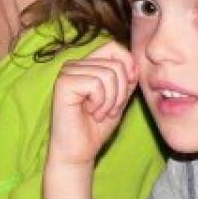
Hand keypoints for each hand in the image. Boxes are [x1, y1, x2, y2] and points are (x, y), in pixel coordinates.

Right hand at [46, 44, 137, 172]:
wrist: (79, 151)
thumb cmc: (96, 127)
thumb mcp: (119, 99)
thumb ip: (127, 79)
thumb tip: (134, 64)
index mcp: (86, 64)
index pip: (114, 47)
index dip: (127, 66)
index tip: (126, 90)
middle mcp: (75, 65)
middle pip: (115, 63)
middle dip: (120, 92)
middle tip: (108, 110)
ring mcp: (67, 72)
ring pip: (108, 74)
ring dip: (111, 101)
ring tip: (99, 113)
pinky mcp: (63, 83)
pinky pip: (96, 84)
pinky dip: (100, 102)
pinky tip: (90, 112)